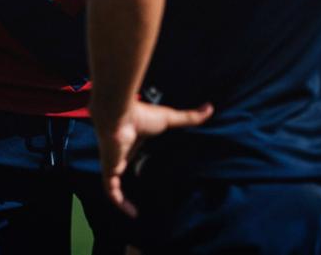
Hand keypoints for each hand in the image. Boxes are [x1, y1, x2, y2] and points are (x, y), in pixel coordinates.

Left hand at [94, 100, 212, 217]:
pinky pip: (112, 192)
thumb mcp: (169, 118)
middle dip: (130, 176)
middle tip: (145, 190)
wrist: (118, 115)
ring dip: (122, 195)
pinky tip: (133, 213)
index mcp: (134, 139)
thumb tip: (210, 108)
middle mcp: (122, 152)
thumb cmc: (142, 114)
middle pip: (124, 167)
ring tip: (136, 210)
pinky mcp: (109, 171)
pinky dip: (121, 203)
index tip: (152, 167)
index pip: (134, 152)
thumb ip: (189, 117)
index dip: (140, 159)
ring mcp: (114, 162)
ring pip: (114, 183)